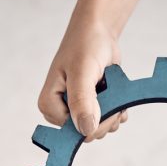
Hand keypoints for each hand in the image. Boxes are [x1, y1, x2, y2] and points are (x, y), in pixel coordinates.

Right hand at [38, 20, 127, 141]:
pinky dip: (118, 110)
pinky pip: (108, 122)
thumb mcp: (82, 71)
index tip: (107, 101)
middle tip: (110, 90)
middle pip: (89, 133)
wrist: (97, 32)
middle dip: (107, 115)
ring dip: (114, 111)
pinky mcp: (90, 108)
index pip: (74, 132)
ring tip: (111, 87)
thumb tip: (86, 130)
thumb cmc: (85, 45)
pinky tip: (115, 92)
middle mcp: (59, 112)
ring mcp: (75, 111)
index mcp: (48, 105)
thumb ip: (82, 101)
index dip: (96, 121)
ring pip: (101, 128)